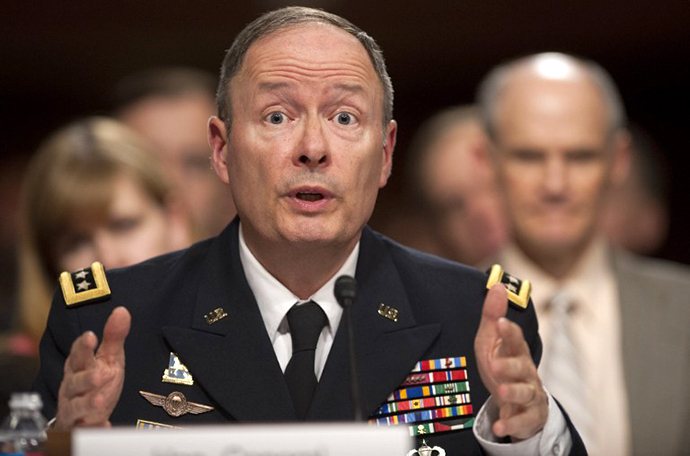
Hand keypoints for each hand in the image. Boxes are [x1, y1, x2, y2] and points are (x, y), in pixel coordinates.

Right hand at [54, 307, 130, 429]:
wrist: (85, 413)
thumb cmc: (96, 380)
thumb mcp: (109, 358)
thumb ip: (114, 337)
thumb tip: (122, 311)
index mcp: (79, 366)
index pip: (78, 355)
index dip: (83, 347)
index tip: (91, 337)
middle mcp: (73, 386)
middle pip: (74, 382)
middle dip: (85, 378)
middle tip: (99, 375)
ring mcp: (74, 407)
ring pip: (75, 406)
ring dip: (87, 403)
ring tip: (100, 399)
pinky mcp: (79, 426)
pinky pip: (84, 429)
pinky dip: (95, 428)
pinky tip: (105, 425)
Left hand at [474, 284, 547, 439]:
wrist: (518, 400)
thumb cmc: (504, 364)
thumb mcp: (491, 341)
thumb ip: (493, 315)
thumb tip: (497, 285)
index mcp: (516, 351)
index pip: (514, 340)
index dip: (509, 332)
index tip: (501, 323)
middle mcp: (526, 371)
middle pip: (521, 367)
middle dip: (510, 366)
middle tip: (495, 365)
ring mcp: (529, 393)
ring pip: (526, 392)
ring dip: (513, 391)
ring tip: (500, 392)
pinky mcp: (529, 415)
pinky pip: (522, 420)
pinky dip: (512, 424)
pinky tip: (500, 427)